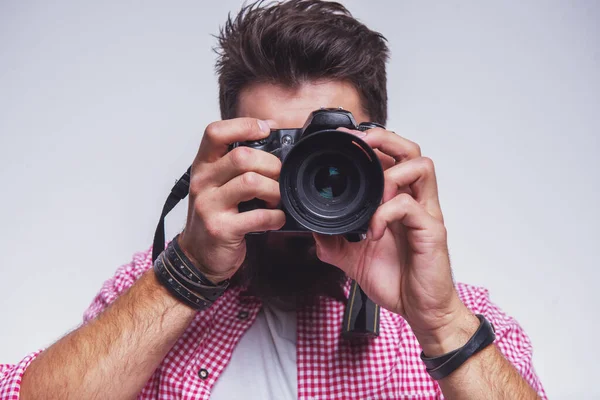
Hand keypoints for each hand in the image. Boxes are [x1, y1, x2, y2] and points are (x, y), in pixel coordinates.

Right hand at [178, 118, 285, 282]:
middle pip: (242, 156)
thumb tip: (271, 138)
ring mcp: (209, 206)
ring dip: (275, 190)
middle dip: (271, 165)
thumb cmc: (213, 216)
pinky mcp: (221, 229)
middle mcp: (203, 182)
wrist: (197, 256)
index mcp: (203, 166)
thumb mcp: (217, 184)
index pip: (215, 132)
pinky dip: (275, 217)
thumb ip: (236, 165)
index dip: (243, 125)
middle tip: (279, 177)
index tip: (264, 130)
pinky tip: (276, 219)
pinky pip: (258, 216)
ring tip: (276, 199)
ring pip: (251, 182)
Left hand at [314, 127, 477, 353]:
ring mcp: (425, 214)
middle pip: (411, 151)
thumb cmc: (397, 280)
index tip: (345, 138)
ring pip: (421, 167)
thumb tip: (312, 229)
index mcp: (398, 202)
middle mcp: (415, 202)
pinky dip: (386, 213)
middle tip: (361, 143)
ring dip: (391, 172)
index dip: (371, 142)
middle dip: (385, 138)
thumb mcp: (354, 258)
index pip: (391, 158)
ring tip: (374, 192)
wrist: (421, 310)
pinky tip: (372, 232)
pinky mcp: (431, 231)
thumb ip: (334, 241)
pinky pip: (410, 207)